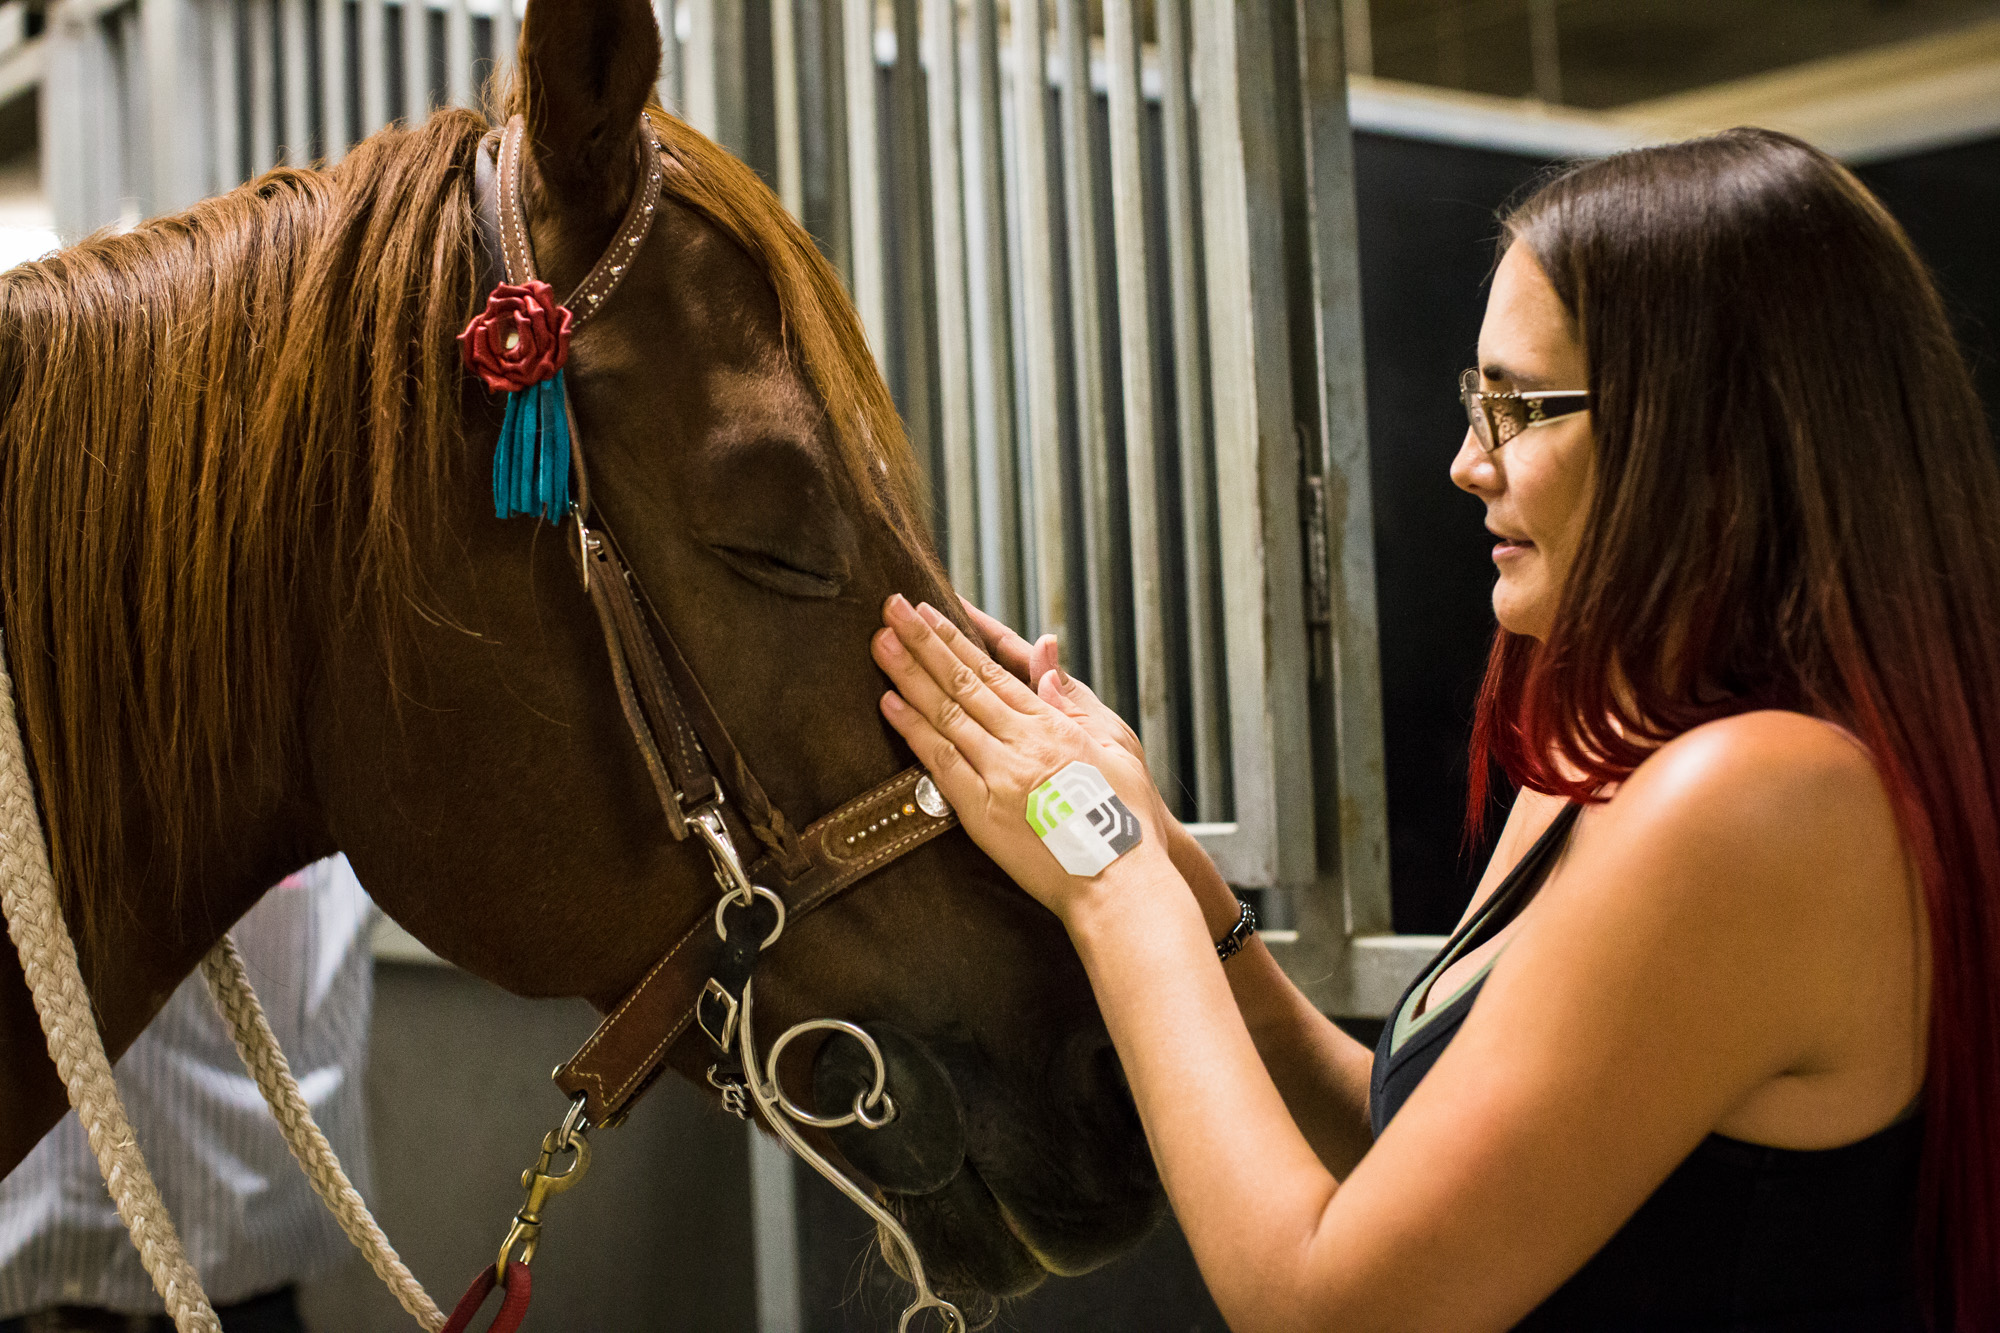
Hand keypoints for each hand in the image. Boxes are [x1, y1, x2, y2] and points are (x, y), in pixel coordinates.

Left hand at [873, 595, 1173, 920]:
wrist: (1119, 882)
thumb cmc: (1125, 819)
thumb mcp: (1115, 746)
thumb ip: (1073, 700)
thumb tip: (1045, 655)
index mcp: (1053, 725)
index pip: (992, 670)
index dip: (956, 638)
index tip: (928, 611)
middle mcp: (1023, 743)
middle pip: (962, 682)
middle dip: (923, 642)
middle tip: (891, 607)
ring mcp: (1000, 776)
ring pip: (946, 714)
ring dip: (909, 675)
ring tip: (880, 642)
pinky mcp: (984, 813)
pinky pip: (941, 765)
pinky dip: (914, 731)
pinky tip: (890, 703)